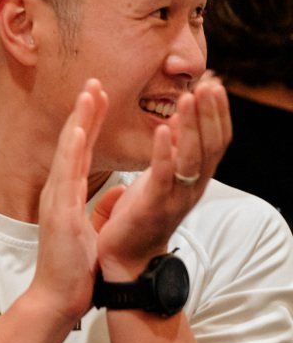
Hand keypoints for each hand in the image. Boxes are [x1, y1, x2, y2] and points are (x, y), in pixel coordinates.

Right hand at [23, 80, 107, 323]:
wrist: (57, 295)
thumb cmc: (74, 266)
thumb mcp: (89, 230)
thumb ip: (102, 208)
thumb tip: (120, 194)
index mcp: (66, 193)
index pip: (79, 150)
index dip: (89, 122)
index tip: (98, 96)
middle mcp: (58, 191)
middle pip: (72, 143)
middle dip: (84, 111)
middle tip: (94, 80)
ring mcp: (57, 200)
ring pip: (68, 153)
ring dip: (78, 122)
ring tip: (89, 94)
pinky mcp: (59, 213)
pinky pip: (67, 177)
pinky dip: (71, 152)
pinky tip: (79, 131)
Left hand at [96, 75, 230, 278]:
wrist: (125, 260)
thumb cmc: (139, 217)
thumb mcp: (158, 181)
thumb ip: (170, 157)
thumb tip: (175, 125)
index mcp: (193, 180)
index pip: (215, 141)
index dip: (217, 113)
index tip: (214, 84)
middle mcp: (191, 188)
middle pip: (211, 145)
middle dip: (211, 112)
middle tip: (210, 82)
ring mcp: (175, 198)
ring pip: (192, 157)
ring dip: (193, 125)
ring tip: (190, 97)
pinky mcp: (153, 206)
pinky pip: (163, 175)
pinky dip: (166, 151)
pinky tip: (166, 128)